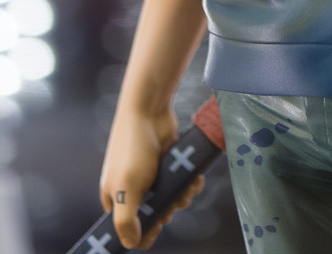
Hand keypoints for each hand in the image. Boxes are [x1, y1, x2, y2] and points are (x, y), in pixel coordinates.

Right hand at [99, 107, 203, 248]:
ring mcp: (153, 179)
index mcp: (116, 200)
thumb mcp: (126, 188)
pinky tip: (194, 178)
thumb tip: (130, 244)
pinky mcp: (169, 167)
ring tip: (187, 185)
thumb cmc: (133, 149)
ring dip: (183, 197)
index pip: (128, 231)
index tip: (159, 224)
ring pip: (173, 202)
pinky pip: (183, 185)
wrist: (150, 111)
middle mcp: (134, 191)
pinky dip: (190, 184)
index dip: (144, 233)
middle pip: (155, 217)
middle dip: (168, 210)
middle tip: (172, 199)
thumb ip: (125, 220)